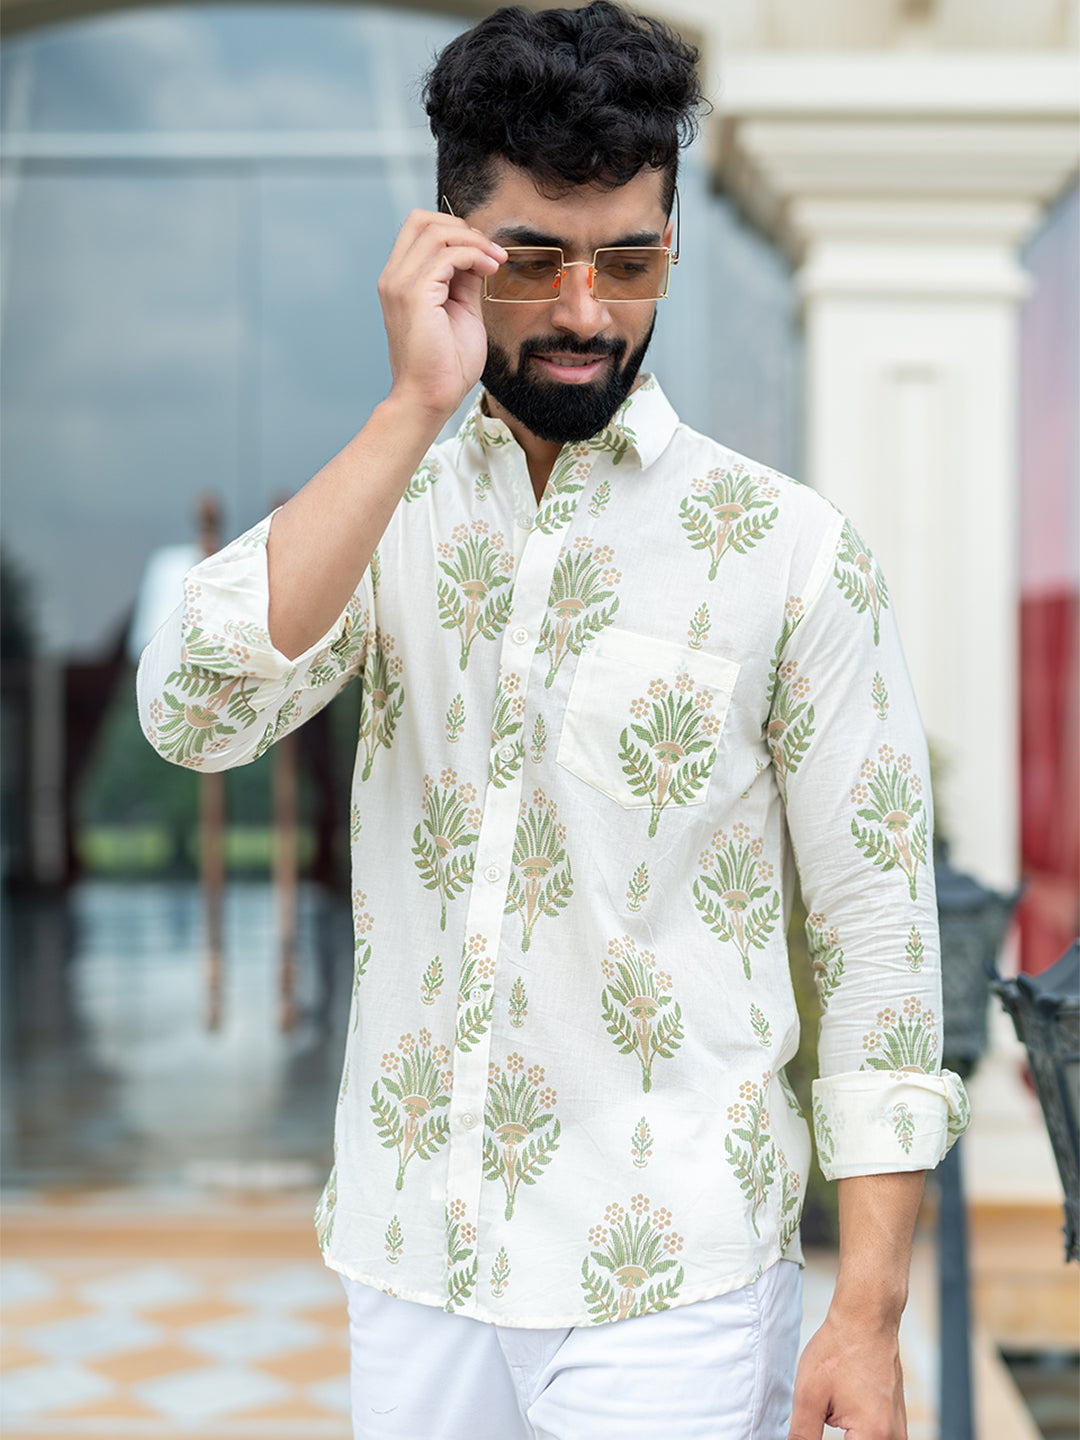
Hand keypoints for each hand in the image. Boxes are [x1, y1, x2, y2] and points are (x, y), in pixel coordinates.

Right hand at [377, 209, 505, 424]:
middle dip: (462, 227)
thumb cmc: (445, 365)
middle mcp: (393, 277)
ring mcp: (399, 284)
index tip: (485, 254)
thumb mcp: (460, 311)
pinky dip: (473, 255)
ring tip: (495, 262)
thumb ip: (464, 281)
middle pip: (421, 219)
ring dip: (474, 241)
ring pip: (436, 231)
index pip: (419, 230)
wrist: (430, 398)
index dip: (455, 232)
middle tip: (490, 252)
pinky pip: (447, 254)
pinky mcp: (414, 294)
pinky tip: (489, 270)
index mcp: (400, 281)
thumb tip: (477, 254)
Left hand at [788, 1311, 906, 1439]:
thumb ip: (802, 1435)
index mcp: (874, 1436)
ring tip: (828, 1413)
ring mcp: (899, 1429)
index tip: (809, 1431)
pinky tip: (842, 1421)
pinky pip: (878, 1439)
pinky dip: (857, 1435)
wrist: (866, 1319)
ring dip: (848, 1437)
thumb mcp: (809, 1395)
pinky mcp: (897, 1421)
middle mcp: (894, 1437)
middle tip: (818, 1420)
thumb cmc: (839, 1349)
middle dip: (832, 1438)